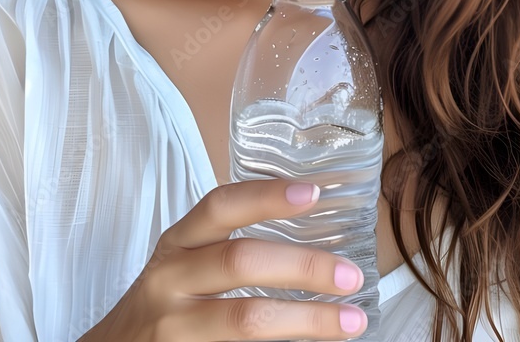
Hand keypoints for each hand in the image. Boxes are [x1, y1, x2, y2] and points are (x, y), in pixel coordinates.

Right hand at [77, 178, 367, 340]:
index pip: (220, 206)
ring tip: (352, 321)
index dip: (266, 196)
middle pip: (241, 261)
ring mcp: (174, 327)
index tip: (314, 192)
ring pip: (246, 319)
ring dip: (308, 320)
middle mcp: (171, 280)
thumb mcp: (186, 262)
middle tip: (352, 274)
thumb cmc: (167, 301)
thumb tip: (318, 240)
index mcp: (177, 243)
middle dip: (303, 266)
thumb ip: (232, 248)